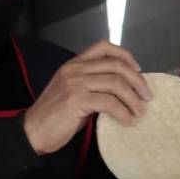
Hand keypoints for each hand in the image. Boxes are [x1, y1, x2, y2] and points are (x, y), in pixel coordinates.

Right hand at [24, 40, 151, 154]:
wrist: (32, 132)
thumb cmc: (54, 116)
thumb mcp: (73, 92)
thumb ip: (93, 86)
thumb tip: (121, 91)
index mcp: (74, 64)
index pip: (103, 47)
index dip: (125, 55)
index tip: (138, 69)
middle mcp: (75, 69)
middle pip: (116, 66)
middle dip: (137, 81)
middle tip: (147, 96)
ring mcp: (75, 83)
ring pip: (116, 83)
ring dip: (133, 99)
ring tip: (139, 112)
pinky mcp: (76, 100)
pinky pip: (109, 103)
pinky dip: (123, 113)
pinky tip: (127, 121)